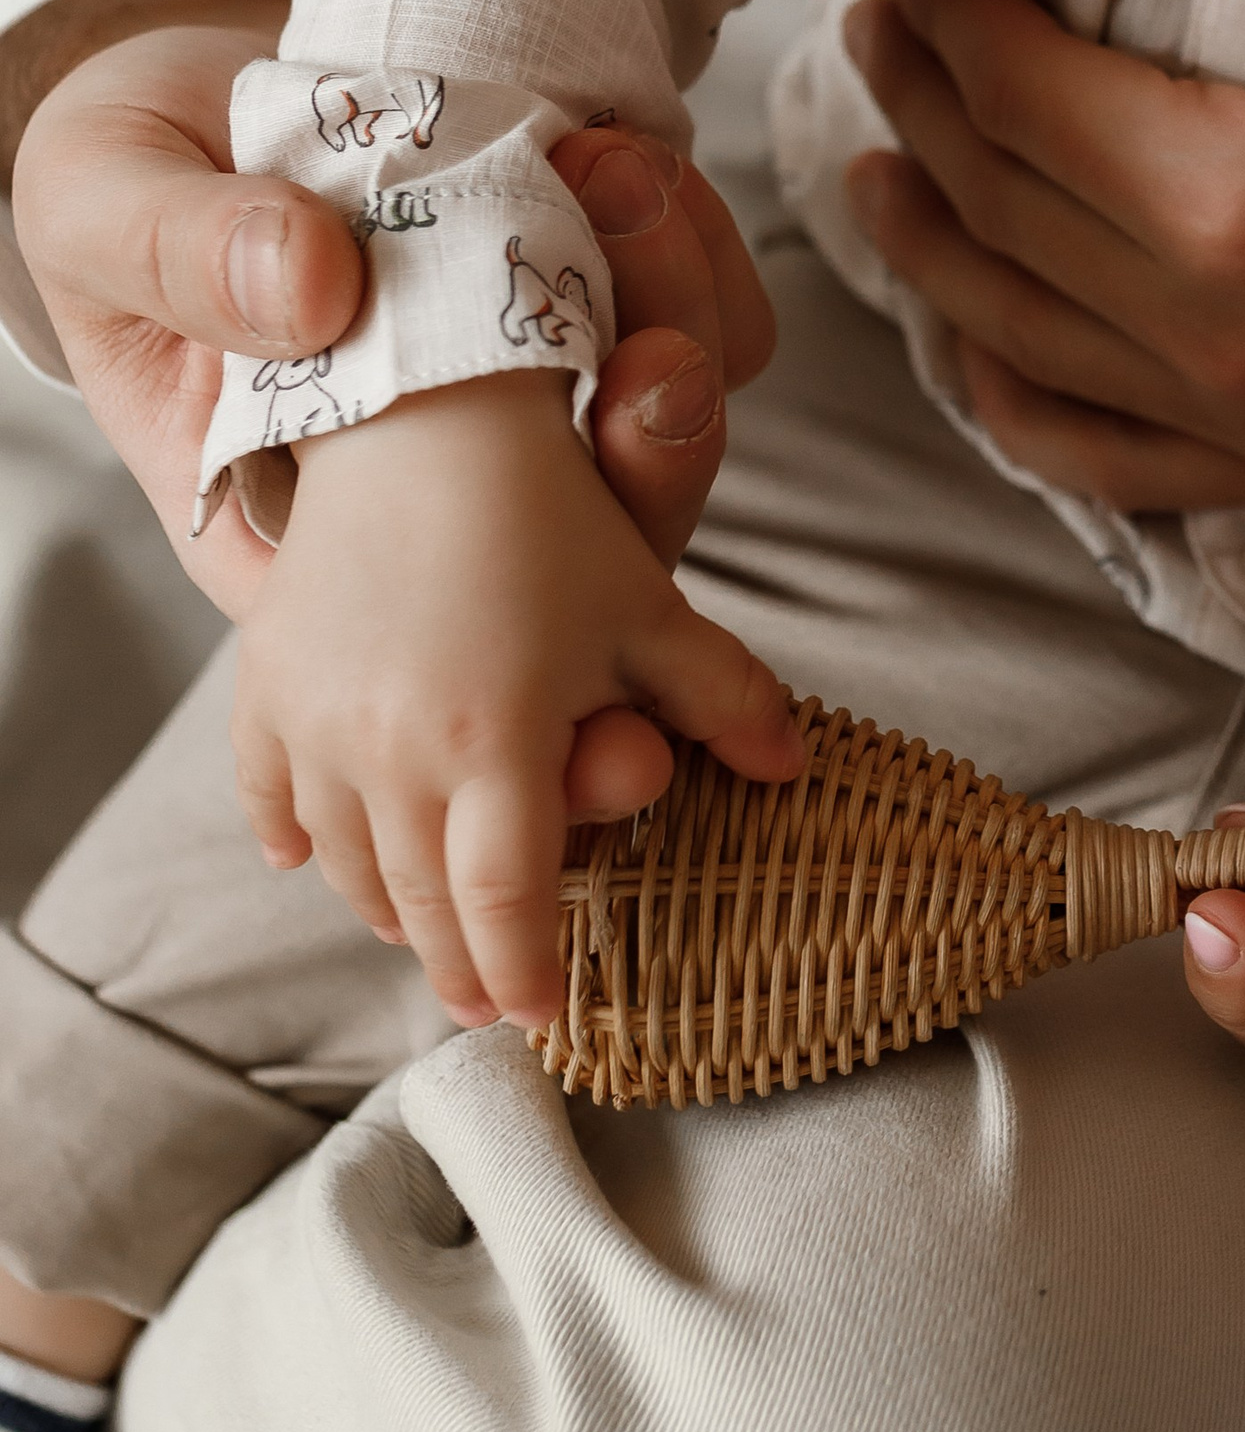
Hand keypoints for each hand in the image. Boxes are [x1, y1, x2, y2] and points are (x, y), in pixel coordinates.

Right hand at [10, 0, 774, 620]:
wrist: (202, 82)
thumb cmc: (131, 177)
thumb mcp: (101, 207)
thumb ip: (177, 253)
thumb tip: (313, 288)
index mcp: (316, 534)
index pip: (459, 652)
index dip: (559, 668)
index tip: (620, 609)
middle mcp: (451, 490)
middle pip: (608, 541)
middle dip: (659, 443)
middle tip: (642, 328)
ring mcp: (538, 393)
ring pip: (672, 418)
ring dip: (680, 302)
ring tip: (606, 170)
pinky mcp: (601, 295)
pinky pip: (703, 306)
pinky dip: (691, 236)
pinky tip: (617, 151)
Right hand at [232, 370, 803, 1029]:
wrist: (423, 412)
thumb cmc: (551, 512)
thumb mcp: (650, 609)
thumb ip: (723, 697)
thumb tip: (794, 766)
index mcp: (494, 748)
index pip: (506, 907)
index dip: (525, 976)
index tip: (540, 1019)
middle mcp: (390, 755)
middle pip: (422, 905)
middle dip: (457, 963)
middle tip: (483, 998)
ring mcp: (315, 726)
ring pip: (343, 865)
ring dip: (384, 908)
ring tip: (418, 926)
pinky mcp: (263, 687)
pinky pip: (267, 796)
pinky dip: (294, 836)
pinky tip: (308, 857)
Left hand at [841, 0, 1244, 509]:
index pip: (1028, 97)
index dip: (949, 11)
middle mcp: (1215, 334)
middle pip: (997, 206)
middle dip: (919, 97)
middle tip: (882, 16)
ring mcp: (1236, 426)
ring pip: (1008, 330)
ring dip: (921, 233)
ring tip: (879, 145)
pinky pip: (1085, 453)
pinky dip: (1000, 392)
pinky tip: (965, 330)